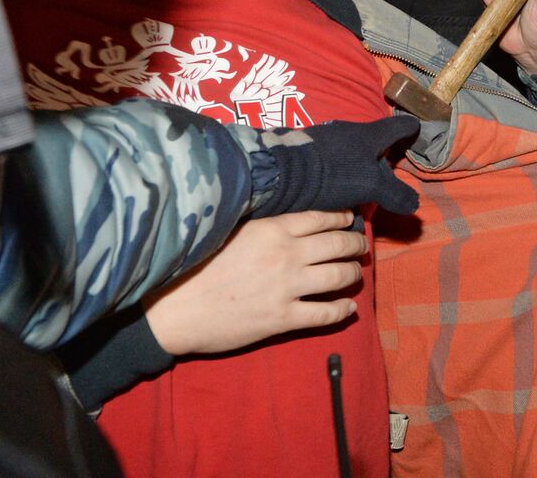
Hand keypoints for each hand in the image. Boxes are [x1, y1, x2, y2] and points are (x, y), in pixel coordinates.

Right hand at [145, 210, 366, 354]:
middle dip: (355, 243)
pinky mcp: (283, 318)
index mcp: (272, 230)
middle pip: (337, 244)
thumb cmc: (196, 267)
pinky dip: (342, 310)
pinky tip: (349, 308)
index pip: (320, 218)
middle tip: (361, 246)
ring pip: (338, 276)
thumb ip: (265, 228)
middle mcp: (286, 255)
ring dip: (353, 273)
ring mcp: (287, 287)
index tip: (350, 220)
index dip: (341, 219)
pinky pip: (325, 313)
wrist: (175, 309)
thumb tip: (292, 224)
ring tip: (355, 272)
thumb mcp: (233, 233)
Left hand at [258, 115, 420, 216]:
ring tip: (360, 189)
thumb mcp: (371, 186)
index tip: (418, 133)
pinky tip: (334, 191)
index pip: (399, 126)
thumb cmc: (333, 173)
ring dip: (358, 167)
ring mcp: (325, 139)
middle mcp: (348, 130)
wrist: (280, 172)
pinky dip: (338, 173)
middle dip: (382, 157)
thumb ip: (395, 194)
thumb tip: (414, 204)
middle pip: (374, 141)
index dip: (411, 130)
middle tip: (388, 176)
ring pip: (351, 152)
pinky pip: (331, 161)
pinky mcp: (306, 151)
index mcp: (369, 134)